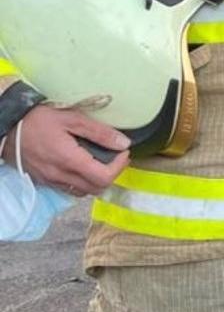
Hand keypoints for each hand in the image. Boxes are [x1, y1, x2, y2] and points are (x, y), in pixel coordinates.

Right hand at [1, 101, 129, 195]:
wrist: (7, 127)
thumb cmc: (38, 119)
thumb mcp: (72, 119)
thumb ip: (99, 132)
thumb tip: (123, 143)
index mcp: (70, 161)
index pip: (104, 177)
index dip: (119, 166)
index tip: (123, 152)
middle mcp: (60, 176)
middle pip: (96, 188)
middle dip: (112, 174)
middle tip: (116, 157)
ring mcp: (50, 181)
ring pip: (83, 192)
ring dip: (97, 180)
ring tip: (101, 161)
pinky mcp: (43, 181)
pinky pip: (69, 189)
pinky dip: (82, 182)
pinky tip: (82, 166)